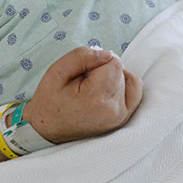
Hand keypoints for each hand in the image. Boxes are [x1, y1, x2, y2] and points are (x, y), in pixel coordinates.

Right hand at [23, 46, 142, 143]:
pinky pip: (135, 92)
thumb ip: (82, 56)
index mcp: (96, 98)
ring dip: (114, 77)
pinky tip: (107, 88)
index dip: (97, 61)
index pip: (114, 63)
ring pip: (129, 80)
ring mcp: (121, 118)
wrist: (47, 129)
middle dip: (104, 70)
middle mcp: (114, 111)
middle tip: (85, 82)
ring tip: (95, 86)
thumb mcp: (57, 71)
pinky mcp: (123, 120)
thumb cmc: (50, 100)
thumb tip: (107, 54)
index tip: (83, 73)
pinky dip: (124, 85)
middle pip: (121, 71)